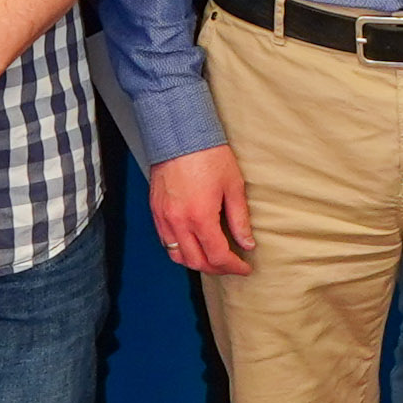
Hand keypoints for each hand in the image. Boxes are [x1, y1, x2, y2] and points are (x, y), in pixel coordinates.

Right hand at [148, 146, 252, 277]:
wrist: (180, 133)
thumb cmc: (208, 154)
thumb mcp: (233, 186)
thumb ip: (240, 219)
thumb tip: (247, 242)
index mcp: (200, 217)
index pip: (217, 256)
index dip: (233, 266)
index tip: (244, 267)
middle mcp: (178, 222)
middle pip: (196, 262)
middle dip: (216, 269)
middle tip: (231, 265)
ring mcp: (164, 217)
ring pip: (177, 256)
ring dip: (196, 262)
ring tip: (212, 258)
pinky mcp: (155, 210)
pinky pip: (165, 241)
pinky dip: (180, 249)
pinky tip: (193, 244)